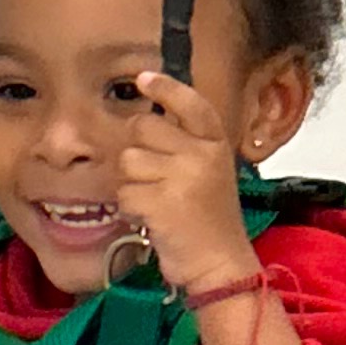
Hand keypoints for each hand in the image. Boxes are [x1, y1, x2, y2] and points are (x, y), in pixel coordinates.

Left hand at [114, 67, 254, 295]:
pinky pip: (125, 194)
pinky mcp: (163, 203)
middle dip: (136, 151)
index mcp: (215, 143)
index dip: (165, 88)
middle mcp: (201, 154)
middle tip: (151, 178)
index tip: (144, 79)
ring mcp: (182, 178)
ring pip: (128, 161)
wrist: (219, 264)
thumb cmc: (208, 221)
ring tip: (154, 202)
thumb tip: (141, 122)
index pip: (190, 103)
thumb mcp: (208, 172)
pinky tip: (150, 220)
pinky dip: (130, 210)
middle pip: (142, 127)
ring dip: (131, 184)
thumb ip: (184, 145)